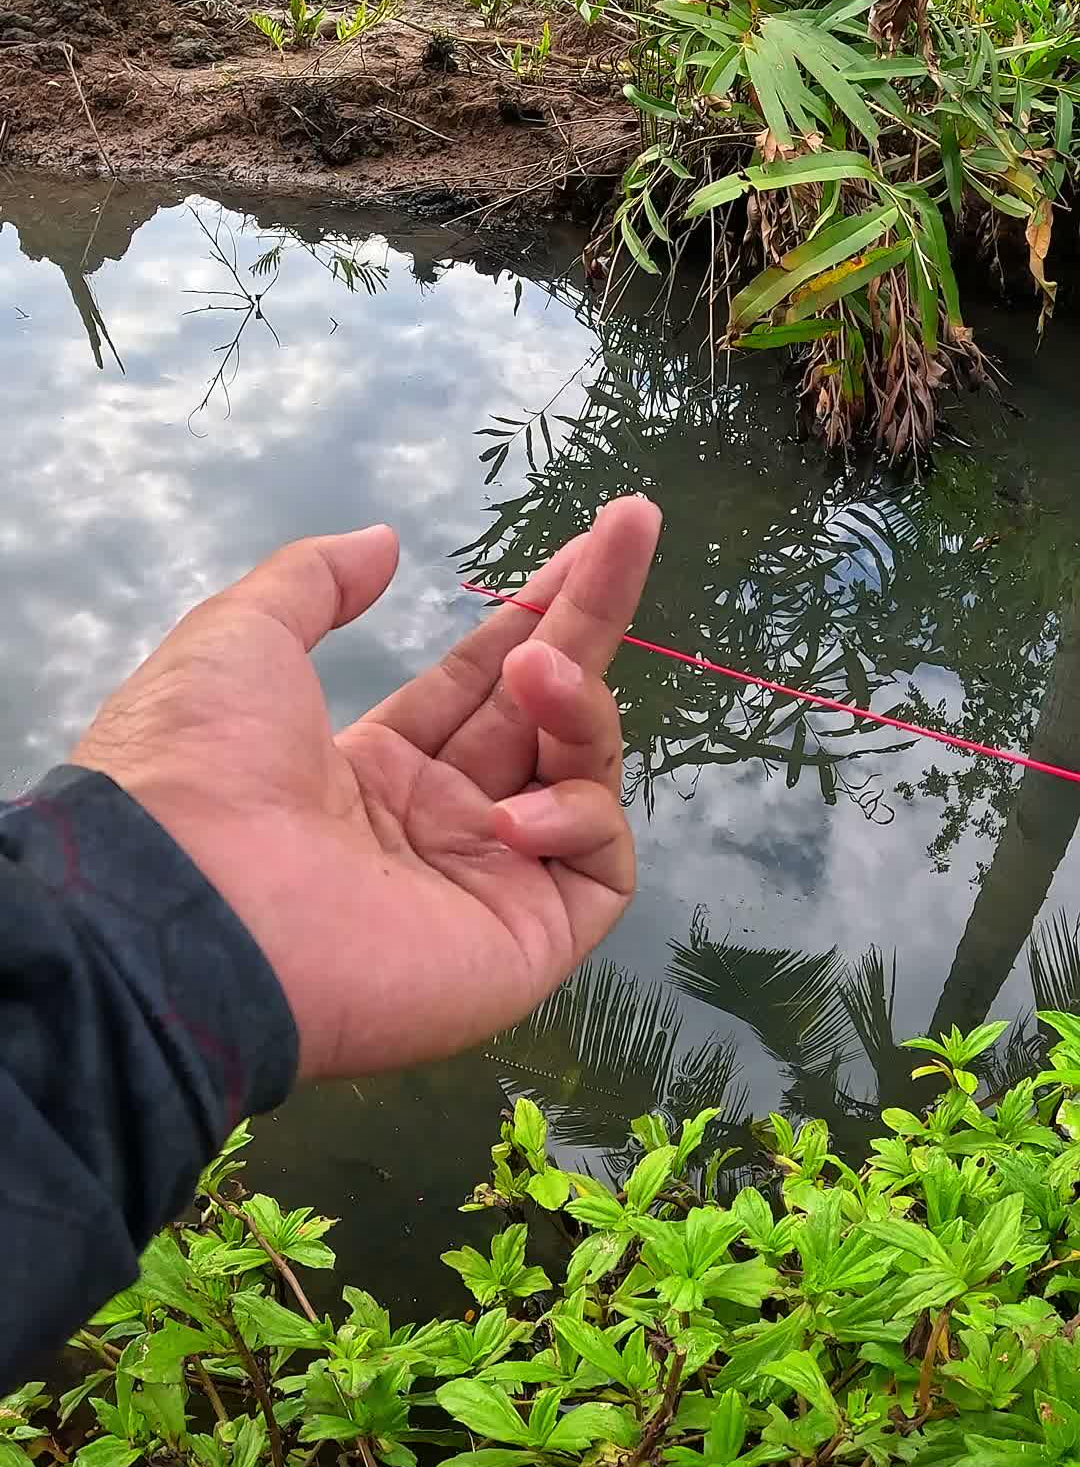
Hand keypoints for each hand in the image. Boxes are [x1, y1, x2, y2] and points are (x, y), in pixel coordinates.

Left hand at [71, 496, 661, 1078]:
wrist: (181, 910)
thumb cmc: (201, 770)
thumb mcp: (241, 638)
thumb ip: (315, 580)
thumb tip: (382, 542)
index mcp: (373, 768)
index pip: (481, 684)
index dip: (532, 613)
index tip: (586, 543)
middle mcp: (437, 824)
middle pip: (544, 710)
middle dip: (589, 617)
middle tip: (634, 524)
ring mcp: (486, 884)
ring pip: (582, 775)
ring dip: (576, 705)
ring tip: (538, 672)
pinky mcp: (526, 942)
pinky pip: (598, 864)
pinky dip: (576, 817)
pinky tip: (509, 814)